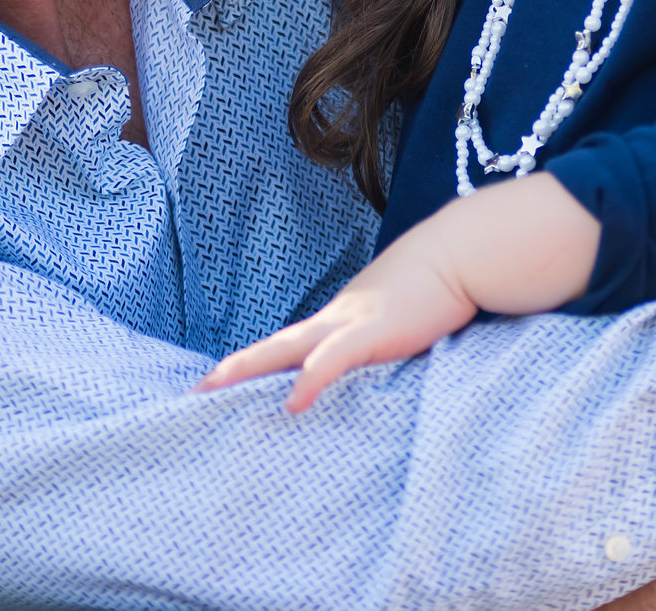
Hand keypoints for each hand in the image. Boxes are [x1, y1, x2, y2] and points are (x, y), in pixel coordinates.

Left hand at [194, 240, 476, 412]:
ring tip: (215, 386)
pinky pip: (333, 360)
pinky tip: (292, 403)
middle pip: (274, 345)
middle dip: (234, 368)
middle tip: (195, 389)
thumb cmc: (437, 283)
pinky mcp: (373, 332)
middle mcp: (337, 320)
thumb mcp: (402, 312)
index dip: (257, 362)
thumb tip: (379, 353)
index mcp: (342, 319)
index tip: (223, 380)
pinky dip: (310, 380)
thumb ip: (384, 333)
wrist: (460, 252)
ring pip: (288, 348)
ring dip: (249, 367)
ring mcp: (351, 324)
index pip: (291, 345)